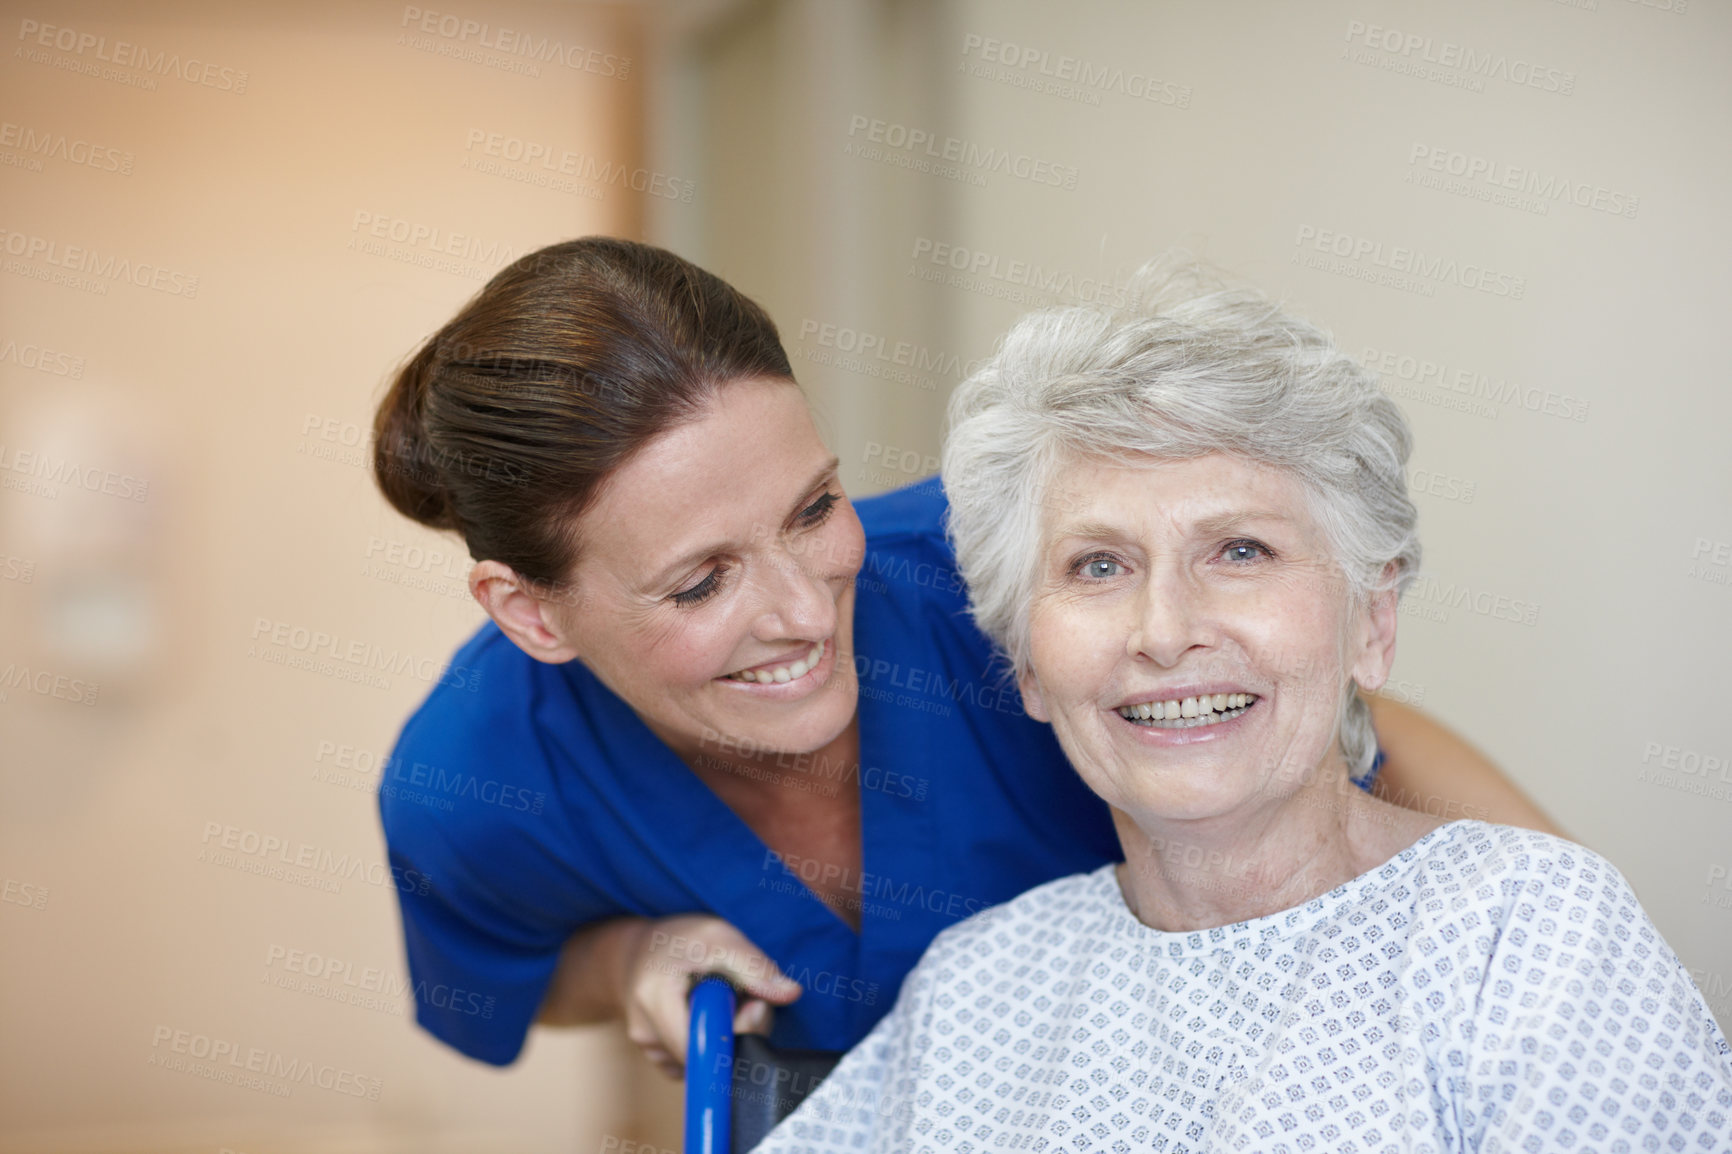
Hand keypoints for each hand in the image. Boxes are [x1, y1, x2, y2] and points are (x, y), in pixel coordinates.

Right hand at [617, 914, 801, 1077]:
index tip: (751, 1004)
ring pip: (706, 1062)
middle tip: (744, 998)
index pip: (704, 1045)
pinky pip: (697, 1064)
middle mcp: (646, 1032)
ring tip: (722, 1001)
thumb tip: (790, 993)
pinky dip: (711, 1043)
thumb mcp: (717, 936)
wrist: (636, 953)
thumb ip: (753, 965)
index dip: (737, 1032)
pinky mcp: (659, 1059)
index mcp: (655, 998)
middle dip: (739, 1032)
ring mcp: (650, 1050)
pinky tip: (708, 1016)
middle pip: (709, 1057)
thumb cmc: (678, 941)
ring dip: (726, 1037)